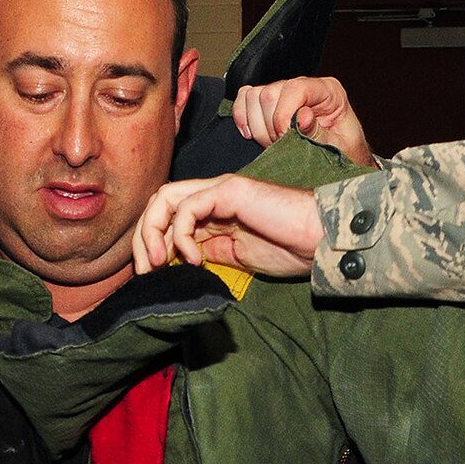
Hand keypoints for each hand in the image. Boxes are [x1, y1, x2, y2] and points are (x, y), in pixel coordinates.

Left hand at [134, 174, 323, 277]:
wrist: (320, 238)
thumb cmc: (290, 248)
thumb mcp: (237, 258)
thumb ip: (209, 254)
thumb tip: (177, 264)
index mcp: (214, 210)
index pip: (167, 216)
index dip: (151, 242)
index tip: (152, 274)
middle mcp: (212, 194)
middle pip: (158, 204)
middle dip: (144, 238)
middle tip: (147, 271)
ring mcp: (220, 189)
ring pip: (165, 199)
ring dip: (154, 233)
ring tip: (160, 263)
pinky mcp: (229, 190)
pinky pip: (188, 207)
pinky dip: (181, 234)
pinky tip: (194, 258)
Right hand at [233, 77, 374, 165]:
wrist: (339, 160)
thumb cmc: (344, 153)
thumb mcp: (338, 148)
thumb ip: (320, 134)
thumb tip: (303, 117)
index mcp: (328, 91)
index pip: (295, 89)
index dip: (283, 116)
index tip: (284, 139)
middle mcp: (304, 87)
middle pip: (269, 93)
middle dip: (270, 127)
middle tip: (282, 147)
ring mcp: (284, 92)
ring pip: (253, 97)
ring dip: (258, 127)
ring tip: (274, 144)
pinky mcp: (268, 102)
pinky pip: (244, 98)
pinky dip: (243, 118)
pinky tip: (252, 134)